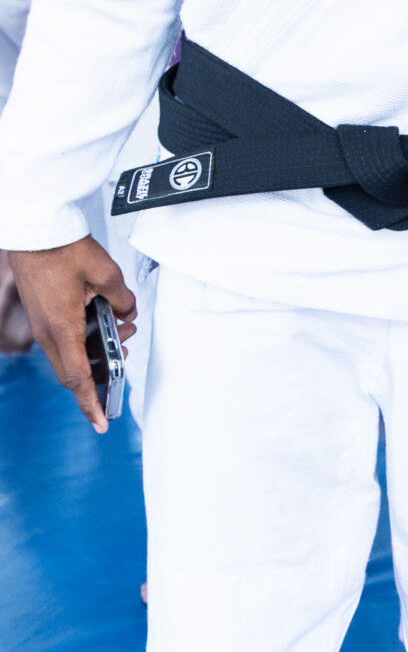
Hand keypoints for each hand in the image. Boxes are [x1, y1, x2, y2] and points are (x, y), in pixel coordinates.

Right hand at [7, 236, 134, 431]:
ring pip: (69, 354)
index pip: (78, 377)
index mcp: (63, 327)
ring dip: (95, 350)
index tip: (101, 422)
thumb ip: (122, 300)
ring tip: (122, 331)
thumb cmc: (61, 248)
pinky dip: (84, 337)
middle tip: (122, 364)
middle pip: (73, 371)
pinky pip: (64, 337)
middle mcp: (48, 331)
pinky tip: (104, 319)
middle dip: (99, 375)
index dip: (91, 403)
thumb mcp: (106, 273)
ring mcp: (43, 322)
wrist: (35, 229)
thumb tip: (126, 312)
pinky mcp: (43, 312)